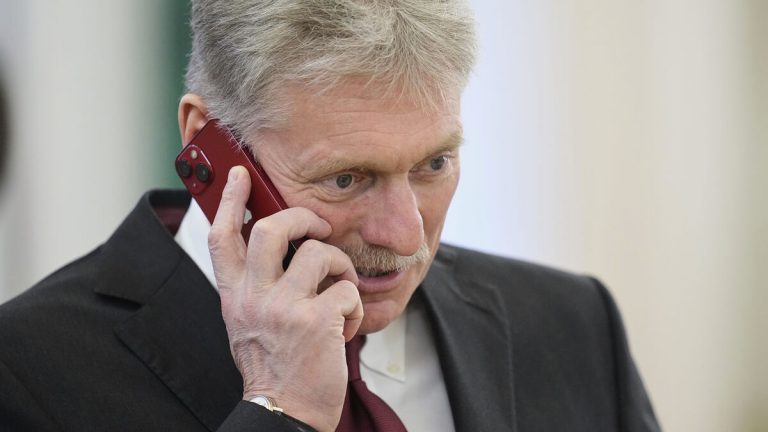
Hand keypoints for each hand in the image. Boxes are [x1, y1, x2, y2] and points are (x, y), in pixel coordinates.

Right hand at [209, 166, 362, 430]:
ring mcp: (283, 308)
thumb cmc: (273, 366)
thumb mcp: (248, 322)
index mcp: (235, 296)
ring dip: (340, 267)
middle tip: (319, 227)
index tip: (240, 175)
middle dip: (303, 218)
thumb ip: (255, 286)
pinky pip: (346, 290)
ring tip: (340, 290)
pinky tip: (346, 325)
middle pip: (271, 229)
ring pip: (319, 254)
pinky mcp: (316, 321)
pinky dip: (355, 305)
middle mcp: (254, 297)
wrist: (283, 412)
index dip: (231, 200)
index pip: (223, 237)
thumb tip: (275, 249)